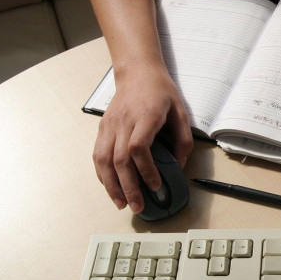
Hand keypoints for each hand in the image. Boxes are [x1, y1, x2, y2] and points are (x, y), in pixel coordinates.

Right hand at [92, 65, 192, 212]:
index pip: (138, 147)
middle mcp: (123, 122)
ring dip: (111, 186)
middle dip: (128, 187)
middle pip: (119, 159)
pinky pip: (97, 155)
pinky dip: (102, 174)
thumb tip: (179, 166)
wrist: (137, 72)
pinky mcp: (102, 128)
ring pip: (104, 160)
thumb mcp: (181, 112)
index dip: (145, 170)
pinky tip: (110, 187)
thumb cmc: (160, 91)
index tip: (155, 185)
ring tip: (121, 203)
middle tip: (138, 206)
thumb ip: (183, 140)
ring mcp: (109, 126)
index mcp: (145, 117)